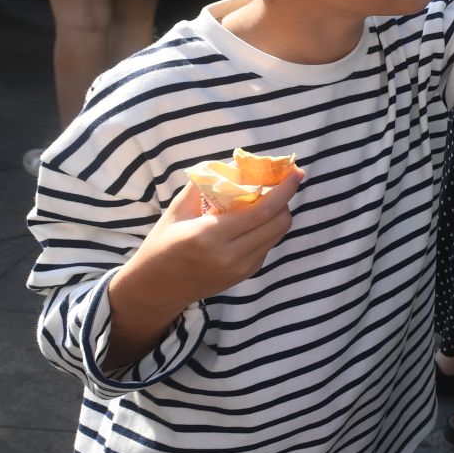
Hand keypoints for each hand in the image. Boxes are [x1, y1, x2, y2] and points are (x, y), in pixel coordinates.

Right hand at [111, 171, 303, 320]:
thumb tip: (234, 164)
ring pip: (277, 236)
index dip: (284, 191)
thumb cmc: (162, 244)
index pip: (261, 211)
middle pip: (278, 224)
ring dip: (279, 215)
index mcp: (209, 236)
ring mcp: (240, 269)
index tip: (296, 173)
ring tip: (267, 201)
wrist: (156, 289)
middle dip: (285, 201)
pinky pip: (268, 247)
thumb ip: (205, 185)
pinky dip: (268, 230)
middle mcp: (229, 255)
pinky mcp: (245, 275)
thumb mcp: (177, 210)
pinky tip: (254, 222)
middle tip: (280, 185)